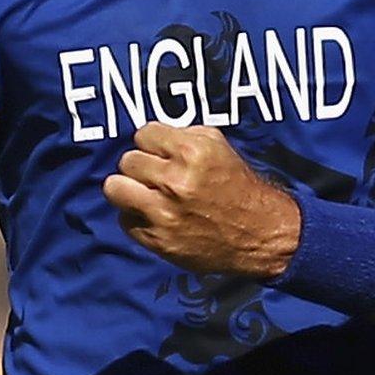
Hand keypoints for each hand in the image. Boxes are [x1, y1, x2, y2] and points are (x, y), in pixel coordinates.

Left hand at [103, 123, 300, 277]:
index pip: (143, 134)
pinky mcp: (158, 241)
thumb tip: (151, 136)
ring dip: (127, 189)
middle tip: (154, 175)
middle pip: (127, 161)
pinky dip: (136, 217)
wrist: (260, 234)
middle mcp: (175, 182)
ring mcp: (164, 214)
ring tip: (143, 193)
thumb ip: (183, 135)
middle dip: (140, 166)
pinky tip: (154, 217)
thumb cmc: (238, 186)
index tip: (159, 152)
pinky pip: (125, 220)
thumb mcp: (219, 146)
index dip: (152, 142)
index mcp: (191, 153)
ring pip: (114, 188)